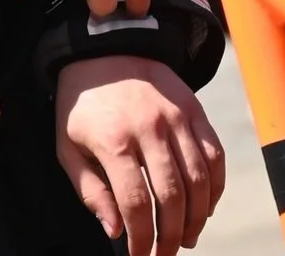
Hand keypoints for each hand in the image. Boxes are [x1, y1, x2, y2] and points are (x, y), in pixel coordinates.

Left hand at [55, 55, 225, 255]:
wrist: (104, 49)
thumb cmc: (81, 105)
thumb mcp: (68, 148)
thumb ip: (90, 191)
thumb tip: (115, 231)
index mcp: (114, 141)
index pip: (137, 204)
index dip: (142, 239)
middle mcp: (150, 128)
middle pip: (173, 196)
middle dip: (172, 236)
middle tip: (166, 254)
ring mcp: (176, 116)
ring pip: (199, 178)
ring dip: (197, 217)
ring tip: (188, 237)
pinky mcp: (194, 108)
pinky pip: (214, 153)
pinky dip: (215, 186)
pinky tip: (205, 206)